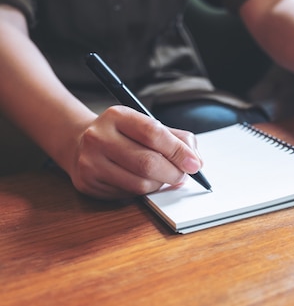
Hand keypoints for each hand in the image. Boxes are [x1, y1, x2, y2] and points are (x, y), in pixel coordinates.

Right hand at [69, 106, 202, 199]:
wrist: (79, 143)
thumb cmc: (123, 135)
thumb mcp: (146, 125)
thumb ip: (176, 138)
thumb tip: (195, 161)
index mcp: (117, 116)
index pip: (154, 133)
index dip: (179, 151)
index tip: (195, 163)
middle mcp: (99, 137)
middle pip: (147, 163)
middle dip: (173, 173)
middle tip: (183, 175)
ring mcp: (90, 162)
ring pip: (139, 184)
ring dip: (160, 184)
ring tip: (163, 177)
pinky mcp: (88, 184)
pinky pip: (127, 195)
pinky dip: (144, 192)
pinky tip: (144, 182)